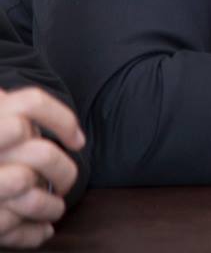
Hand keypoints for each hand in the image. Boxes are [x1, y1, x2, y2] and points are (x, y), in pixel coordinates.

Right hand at [0, 87, 85, 248]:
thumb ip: (2, 110)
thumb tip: (29, 116)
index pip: (31, 104)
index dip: (62, 119)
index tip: (77, 140)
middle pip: (40, 152)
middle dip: (64, 171)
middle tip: (66, 181)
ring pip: (26, 187)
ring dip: (50, 205)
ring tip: (56, 208)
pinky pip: (8, 226)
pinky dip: (31, 233)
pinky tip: (42, 231)